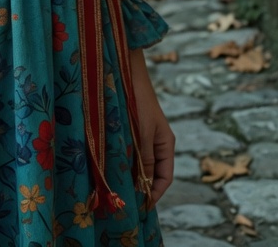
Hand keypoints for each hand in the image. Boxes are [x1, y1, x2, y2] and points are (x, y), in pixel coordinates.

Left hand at [129, 47, 174, 206]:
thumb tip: (143, 186)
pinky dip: (124, 162)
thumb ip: (144, 159)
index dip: (155, 193)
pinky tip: (112, 167)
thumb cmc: (138, 101)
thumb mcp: (143, 133)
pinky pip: (129, 151)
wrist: (126, 71)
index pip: (164, 177)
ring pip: (139, 163)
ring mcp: (143, 135)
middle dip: (141, 187)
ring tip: (117, 188)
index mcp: (166, 144)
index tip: (142, 206)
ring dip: (130, 175)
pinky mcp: (130, 129)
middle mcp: (156, 142)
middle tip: (126, 202)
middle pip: (152, 172)